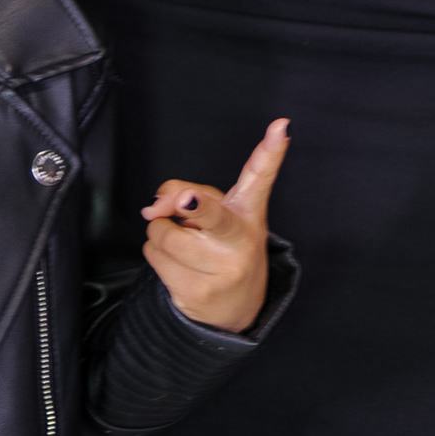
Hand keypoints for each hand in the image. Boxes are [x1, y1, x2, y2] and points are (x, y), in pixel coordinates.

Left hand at [140, 118, 287, 333]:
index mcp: (248, 211)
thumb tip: (154, 209)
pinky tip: (177, 263)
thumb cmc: (219, 245)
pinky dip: (156, 254)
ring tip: (182, 242)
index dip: (271, 150)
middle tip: (185, 202)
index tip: (280, 127)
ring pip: (164, 234)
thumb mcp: (212, 211)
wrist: (234, 308)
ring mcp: (222, 269)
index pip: (261, 176)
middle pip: (213, 215)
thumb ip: (182, 193)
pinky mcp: (199, 291)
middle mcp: (240, 239)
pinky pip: (155, 257)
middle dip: (195, 206)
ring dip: (160, 233)